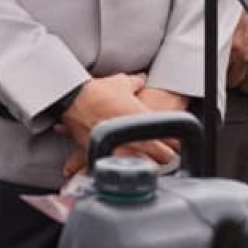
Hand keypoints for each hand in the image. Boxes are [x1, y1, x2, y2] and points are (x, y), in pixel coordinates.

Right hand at [59, 73, 174, 164]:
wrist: (74, 101)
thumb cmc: (98, 92)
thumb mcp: (121, 83)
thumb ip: (136, 82)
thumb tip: (141, 78)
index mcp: (145, 123)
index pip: (171, 141)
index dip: (173, 142)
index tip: (171, 142)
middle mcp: (136, 140)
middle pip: (163, 159)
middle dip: (163, 156)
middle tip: (161, 152)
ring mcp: (121, 151)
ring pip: (144, 167)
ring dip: (145, 163)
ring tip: (143, 160)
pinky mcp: (106, 158)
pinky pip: (120, 169)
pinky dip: (122, 168)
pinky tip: (121, 166)